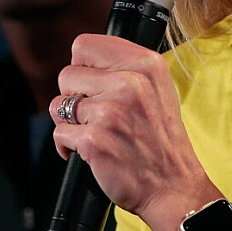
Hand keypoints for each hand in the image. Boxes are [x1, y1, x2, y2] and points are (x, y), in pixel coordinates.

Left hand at [49, 34, 218, 230]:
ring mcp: (110, 111)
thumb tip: (83, 59)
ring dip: (69, 122)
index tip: (92, 83)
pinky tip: (89, 152)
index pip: (84, 45)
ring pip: (59, 104)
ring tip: (94, 132)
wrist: (173, 186)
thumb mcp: (157, 88)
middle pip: (67, 74)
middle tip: (96, 114)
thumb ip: (125, 67)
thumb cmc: (160, 138)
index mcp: (146, 64)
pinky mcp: (94, 140)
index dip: (82, 66)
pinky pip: (59, 133)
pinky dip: (67, 146)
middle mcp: (130, 83)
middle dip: (74, 96)